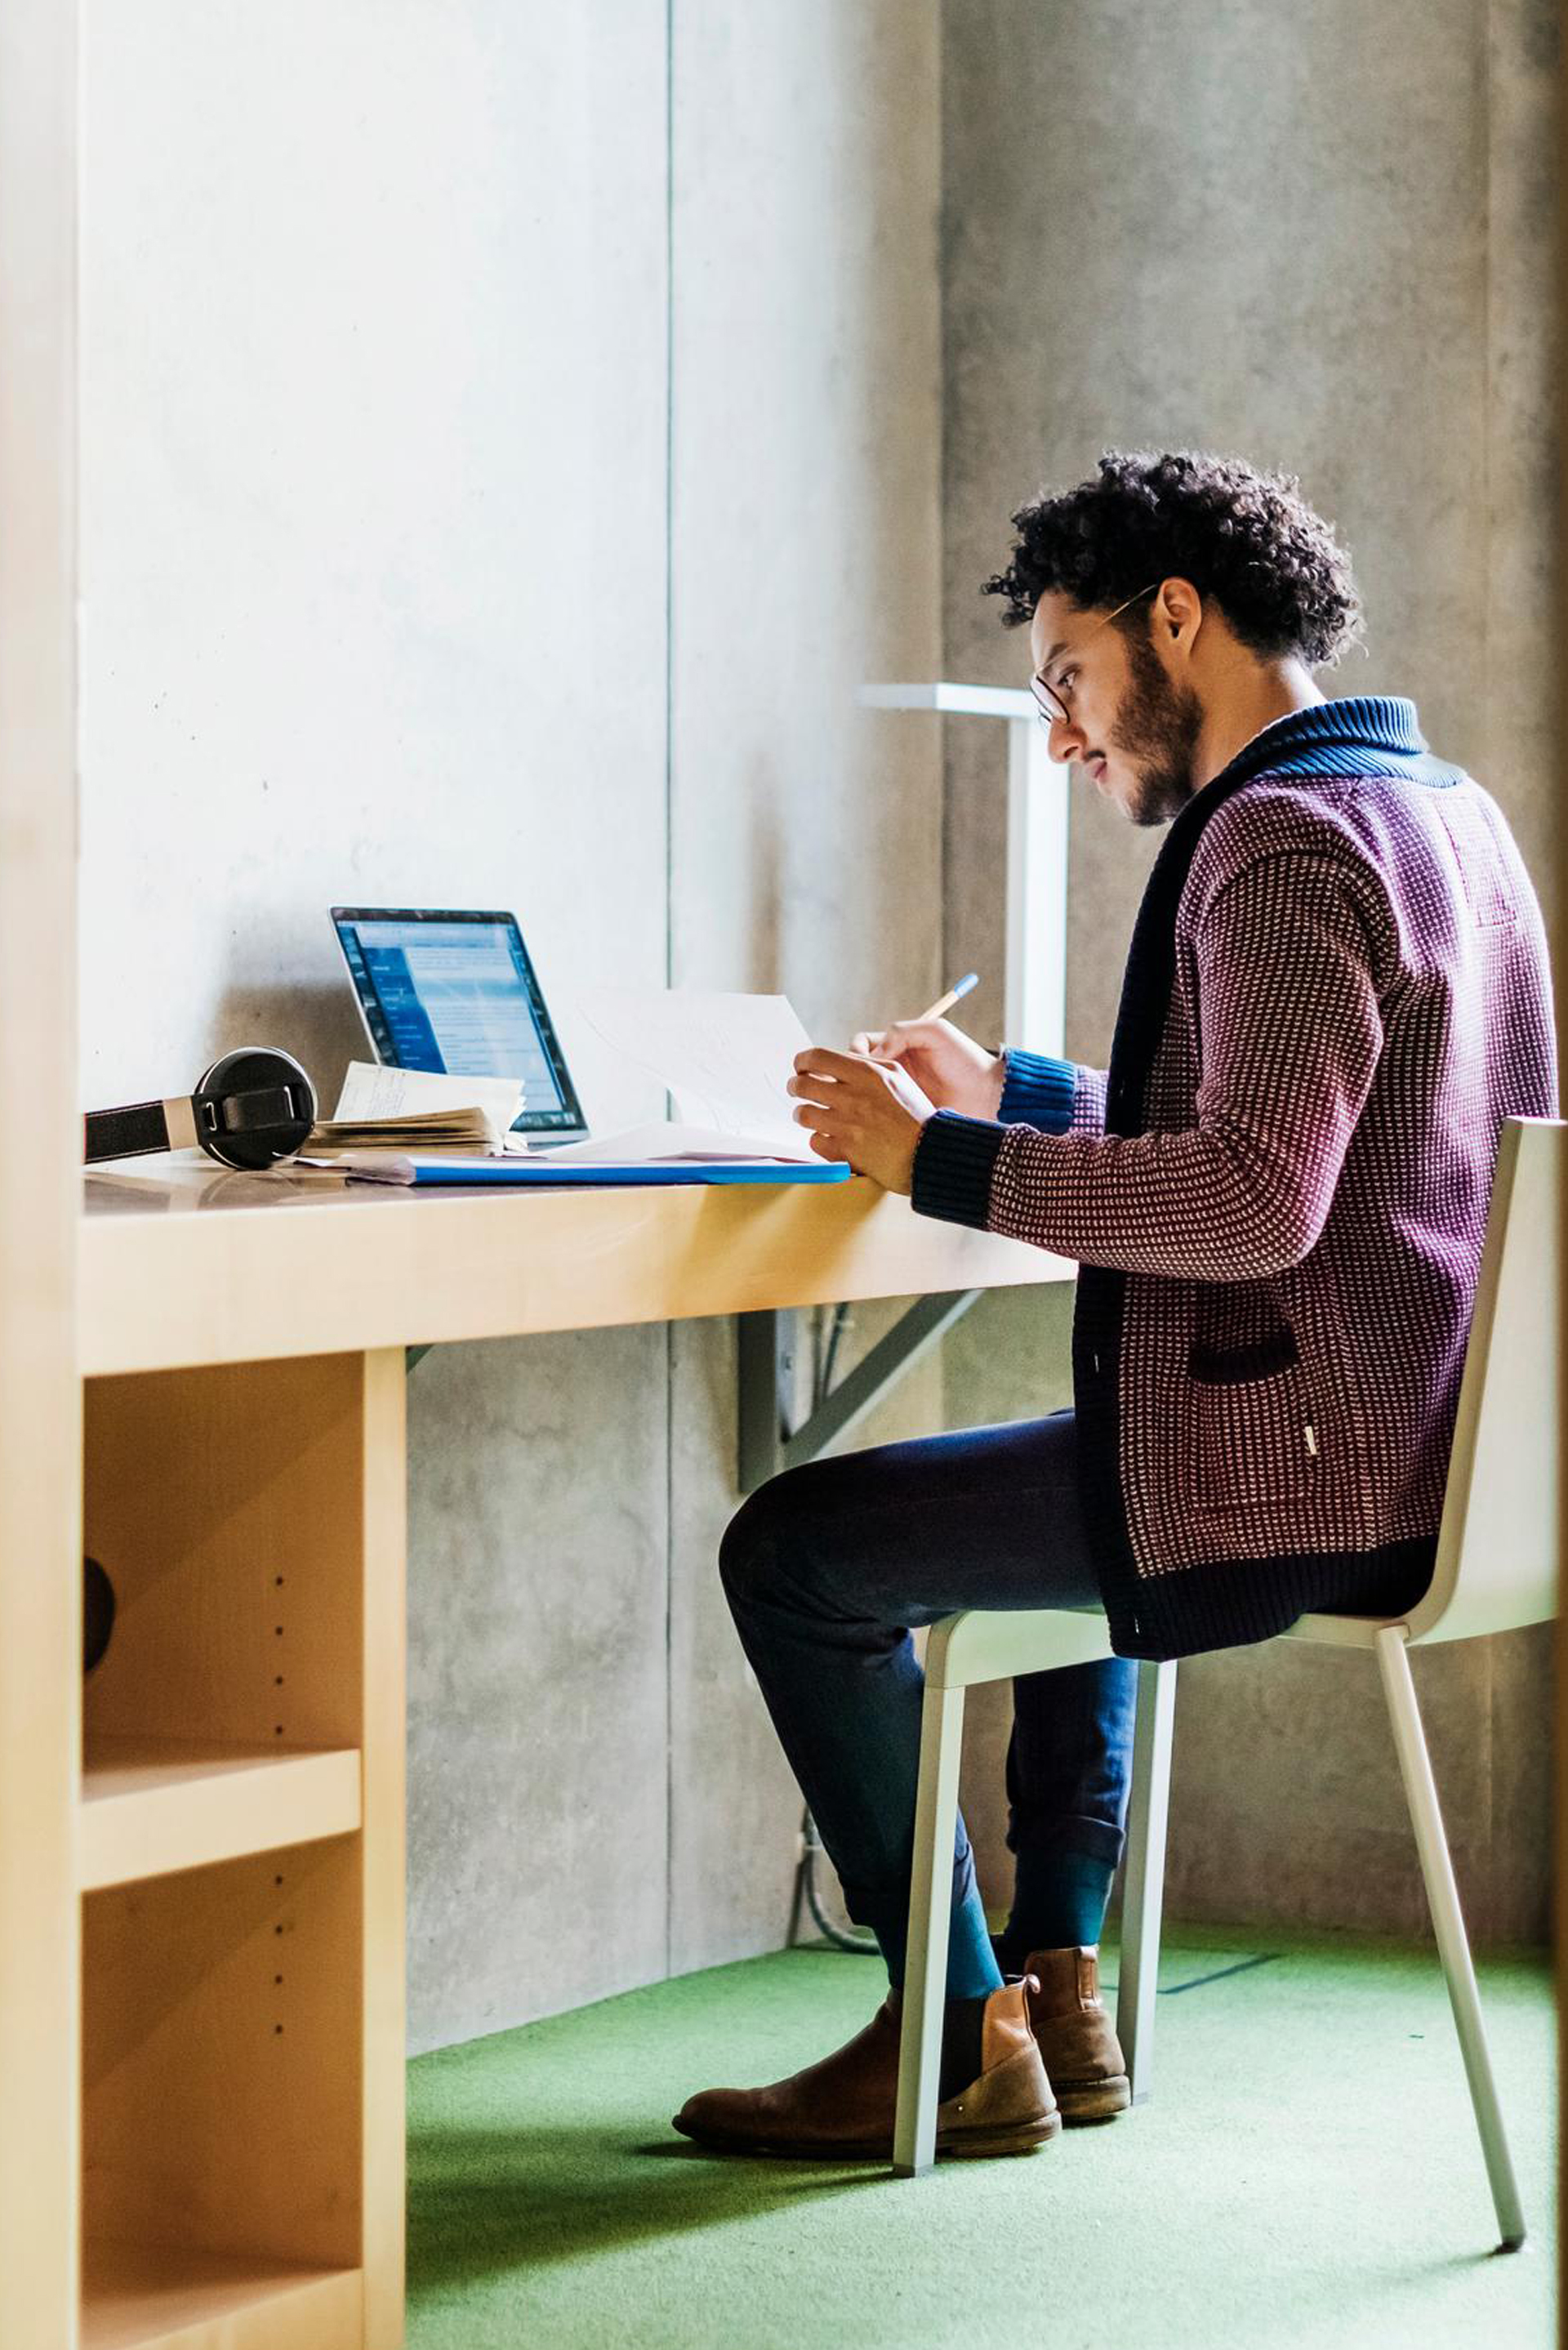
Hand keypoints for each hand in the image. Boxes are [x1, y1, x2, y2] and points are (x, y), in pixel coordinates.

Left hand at [787, 1048, 932, 1192]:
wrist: (928, 1151)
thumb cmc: (915, 1113)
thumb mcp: (897, 1075)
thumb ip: (866, 1063)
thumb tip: (837, 1058)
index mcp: (866, 1074)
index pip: (816, 1057)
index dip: (801, 1061)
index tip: (800, 1067)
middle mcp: (853, 1098)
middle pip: (802, 1085)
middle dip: (794, 1086)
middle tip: (797, 1090)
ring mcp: (847, 1126)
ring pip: (803, 1114)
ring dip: (803, 1113)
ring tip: (810, 1115)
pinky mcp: (845, 1152)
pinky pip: (814, 1141)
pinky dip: (818, 1139)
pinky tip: (827, 1137)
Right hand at [849, 1016, 1004, 1118]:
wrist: (988, 1096)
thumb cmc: (966, 1060)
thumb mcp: (936, 1032)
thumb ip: (902, 1032)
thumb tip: (872, 1053)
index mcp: (897, 1047)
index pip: (860, 1045)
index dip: (853, 1051)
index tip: (861, 1062)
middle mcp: (892, 1069)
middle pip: (853, 1070)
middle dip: (846, 1076)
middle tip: (849, 1085)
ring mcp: (894, 1093)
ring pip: (860, 1093)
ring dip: (854, 1096)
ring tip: (859, 1102)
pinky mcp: (899, 1114)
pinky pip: (874, 1114)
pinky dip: (867, 1115)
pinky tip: (871, 1117)